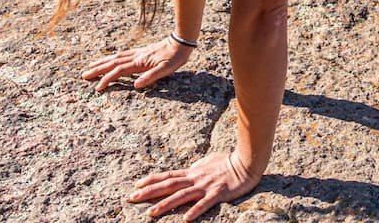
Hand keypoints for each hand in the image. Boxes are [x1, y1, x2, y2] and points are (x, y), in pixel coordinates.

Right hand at [81, 37, 191, 91]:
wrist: (181, 42)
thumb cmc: (175, 57)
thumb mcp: (166, 69)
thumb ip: (151, 77)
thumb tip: (136, 85)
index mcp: (140, 63)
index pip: (118, 72)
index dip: (107, 80)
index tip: (97, 88)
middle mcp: (135, 57)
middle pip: (112, 63)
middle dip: (97, 70)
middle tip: (84, 75)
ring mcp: (137, 53)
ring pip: (115, 58)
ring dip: (102, 62)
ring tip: (91, 66)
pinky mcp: (141, 51)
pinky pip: (122, 54)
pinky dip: (113, 57)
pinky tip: (111, 59)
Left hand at [129, 152, 264, 220]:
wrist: (246, 162)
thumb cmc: (229, 161)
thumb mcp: (208, 161)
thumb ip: (197, 167)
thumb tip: (190, 169)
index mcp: (193, 172)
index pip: (168, 175)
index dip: (151, 180)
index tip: (136, 185)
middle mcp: (195, 178)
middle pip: (168, 185)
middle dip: (149, 192)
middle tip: (132, 199)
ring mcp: (206, 186)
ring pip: (181, 196)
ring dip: (164, 204)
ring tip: (150, 213)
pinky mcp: (218, 193)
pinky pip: (205, 203)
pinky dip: (195, 211)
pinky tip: (185, 219)